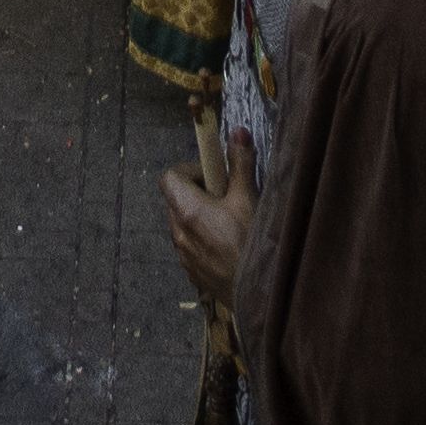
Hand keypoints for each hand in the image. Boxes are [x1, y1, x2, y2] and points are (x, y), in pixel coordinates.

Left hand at [159, 133, 256, 299]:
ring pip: (183, 224)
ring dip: (200, 217)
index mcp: (186, 209)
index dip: (189, 170)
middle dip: (198, 193)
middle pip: (176, 200)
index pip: (169, 177)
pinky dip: (203, 240)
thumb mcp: (248, 198)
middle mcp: (178, 231)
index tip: (212, 176)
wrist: (256, 293)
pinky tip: (228, 246)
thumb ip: (240, 164)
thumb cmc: (250, 242)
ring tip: (230, 223)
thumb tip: (237, 131)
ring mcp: (183, 255)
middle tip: (226, 197)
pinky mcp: (191, 272)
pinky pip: (190, 247)